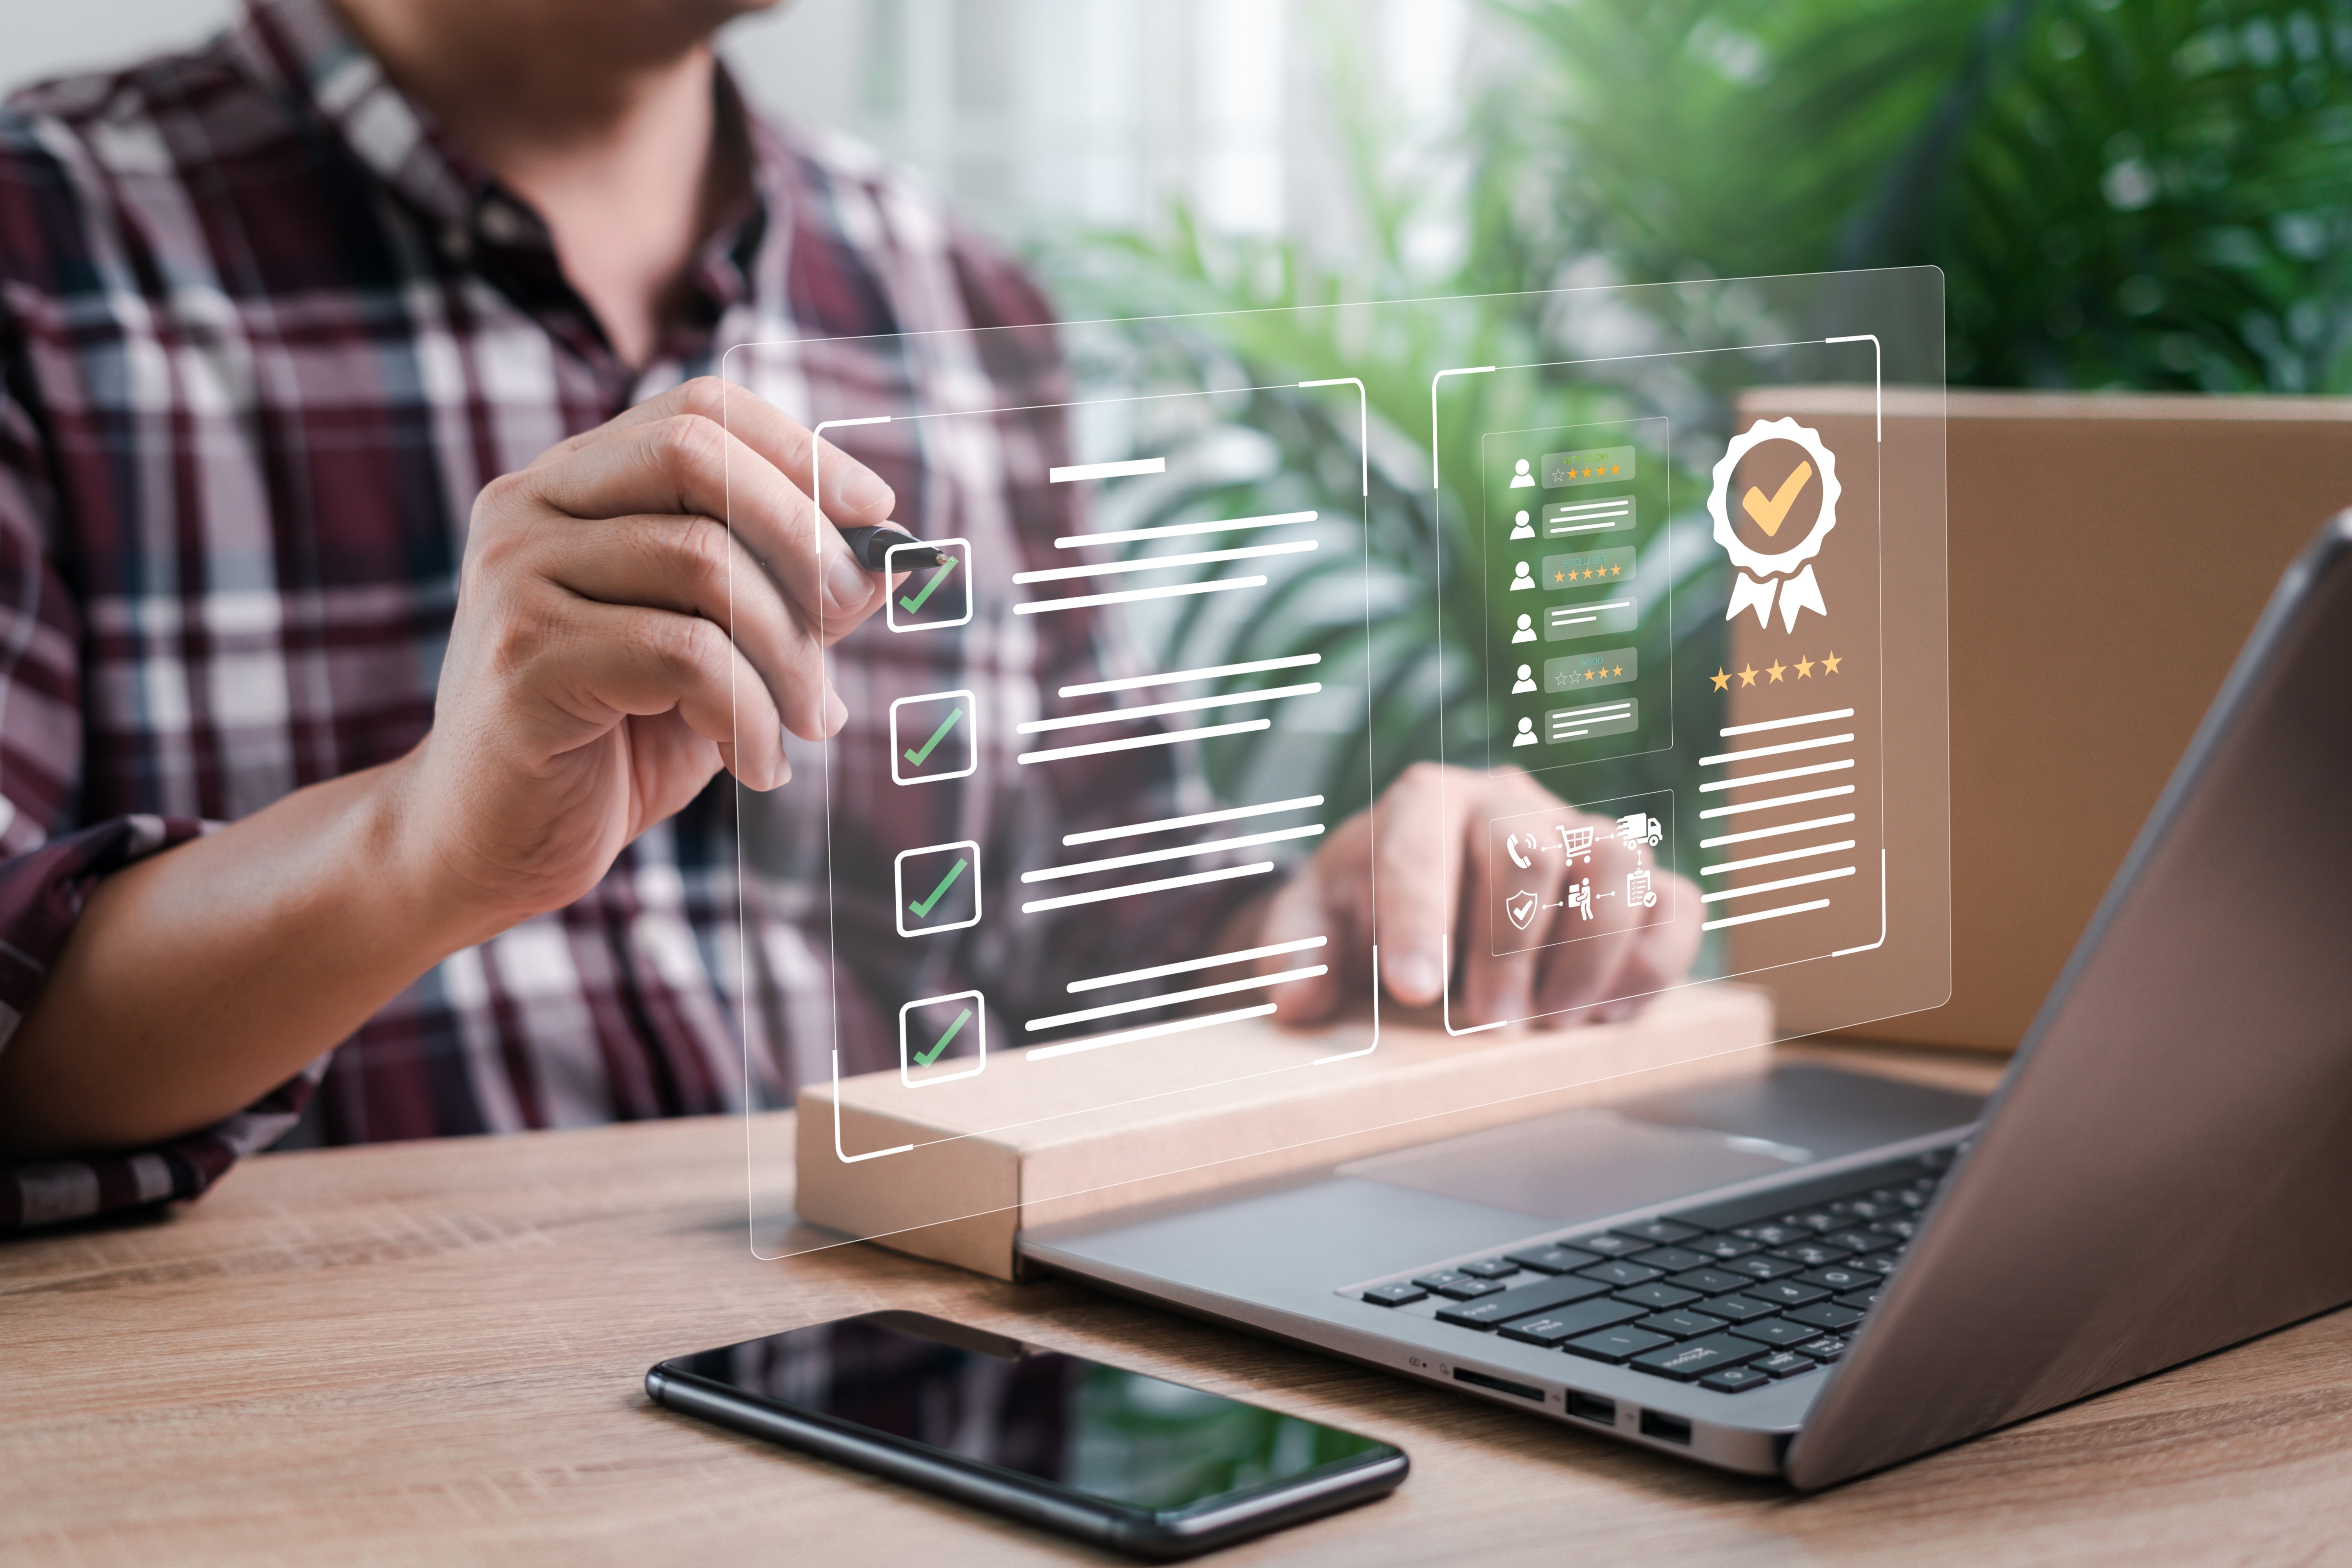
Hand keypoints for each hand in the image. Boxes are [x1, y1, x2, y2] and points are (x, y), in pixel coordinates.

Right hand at [389, 377, 897, 933]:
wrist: (487, 848)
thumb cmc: (609, 747)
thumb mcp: (717, 656)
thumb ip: (785, 599)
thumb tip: (887, 558)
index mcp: (571, 486)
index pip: (697, 410)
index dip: (798, 451)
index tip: (875, 511)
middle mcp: (529, 510)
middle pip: (698, 458)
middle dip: (802, 535)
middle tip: (850, 615)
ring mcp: (515, 576)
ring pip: (705, 566)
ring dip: (787, 655)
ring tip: (808, 723)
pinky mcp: (524, 657)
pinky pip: (683, 656)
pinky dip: (748, 714)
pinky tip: (758, 764)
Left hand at [1248, 763, 1699, 1027]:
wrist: (1425, 894)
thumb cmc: (1367, 909)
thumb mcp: (1313, 922)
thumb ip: (1295, 952)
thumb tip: (1298, 1001)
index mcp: (1424, 802)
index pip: (1421, 844)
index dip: (1421, 918)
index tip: (1415, 991)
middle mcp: (1508, 804)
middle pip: (1527, 852)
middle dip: (1508, 949)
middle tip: (1490, 1027)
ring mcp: (1581, 835)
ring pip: (1614, 865)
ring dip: (1589, 955)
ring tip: (1553, 1025)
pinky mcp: (1635, 881)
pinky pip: (1673, 903)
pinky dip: (1651, 964)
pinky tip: (1606, 1019)